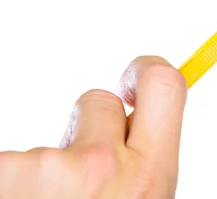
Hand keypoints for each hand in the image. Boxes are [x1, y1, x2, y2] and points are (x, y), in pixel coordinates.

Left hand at [0, 56, 187, 198]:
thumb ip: (143, 165)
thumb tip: (131, 122)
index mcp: (150, 176)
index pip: (163, 83)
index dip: (145, 70)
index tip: (130, 83)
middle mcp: (102, 166)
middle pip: (97, 100)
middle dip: (88, 128)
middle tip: (79, 175)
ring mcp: (47, 169)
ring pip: (49, 141)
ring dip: (45, 171)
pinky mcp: (3, 172)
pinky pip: (7, 164)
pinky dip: (12, 185)